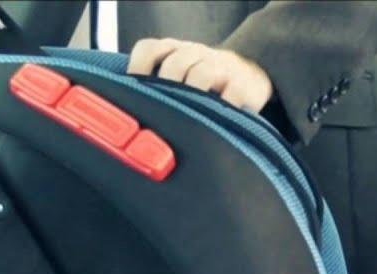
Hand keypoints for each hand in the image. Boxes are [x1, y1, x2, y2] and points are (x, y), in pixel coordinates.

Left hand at [127, 38, 272, 111]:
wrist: (249, 74)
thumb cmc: (203, 83)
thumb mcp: (178, 75)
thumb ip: (155, 85)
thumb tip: (127, 112)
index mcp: (174, 50)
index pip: (148, 50)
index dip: (138, 70)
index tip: (134, 93)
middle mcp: (195, 53)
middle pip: (174, 64)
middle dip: (166, 90)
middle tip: (161, 114)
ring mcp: (220, 67)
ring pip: (201, 75)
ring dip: (192, 98)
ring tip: (187, 120)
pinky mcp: (243, 83)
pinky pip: (231, 92)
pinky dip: (222, 106)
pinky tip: (215, 120)